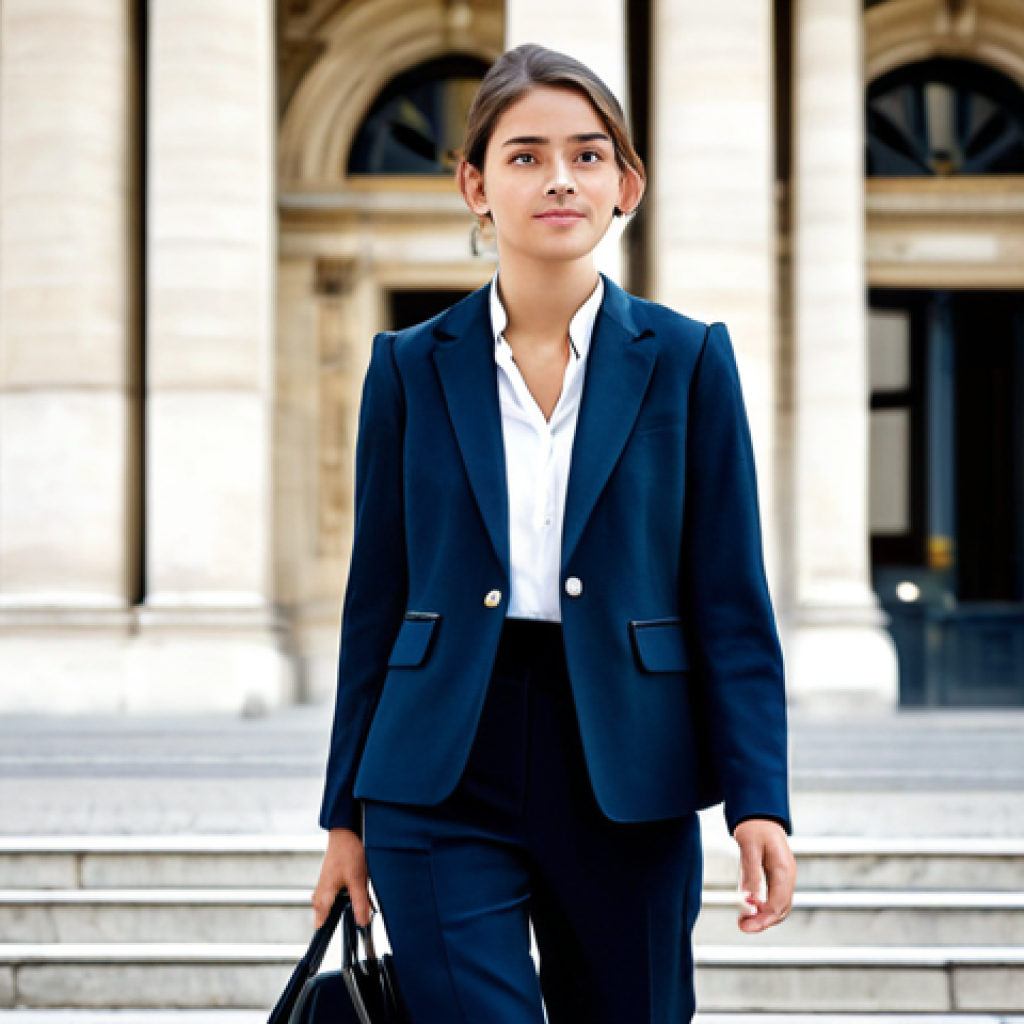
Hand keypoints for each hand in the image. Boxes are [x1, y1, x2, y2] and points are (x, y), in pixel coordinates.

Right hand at [312, 828, 371, 927]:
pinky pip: (332, 900)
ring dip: (341, 912)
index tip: (338, 946)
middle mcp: (319, 896)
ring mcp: (323, 889)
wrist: (344, 833)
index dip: (329, 937)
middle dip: (339, 924)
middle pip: (326, 919)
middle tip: (353, 926)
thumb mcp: (358, 880)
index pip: (321, 927)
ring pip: (329, 909)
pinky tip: (353, 898)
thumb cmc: (348, 853)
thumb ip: (360, 903)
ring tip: (355, 910)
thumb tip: (362, 924)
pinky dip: (341, 902)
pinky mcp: (328, 883)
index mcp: (323, 898)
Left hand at [733, 818, 795, 932]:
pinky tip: (750, 909)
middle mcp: (788, 876)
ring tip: (745, 922)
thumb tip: (749, 901)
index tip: (745, 927)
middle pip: (781, 909)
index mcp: (783, 869)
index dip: (763, 919)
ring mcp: (785, 877)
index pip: (777, 903)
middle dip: (763, 922)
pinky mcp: (778, 876)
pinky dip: (765, 908)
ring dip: (765, 917)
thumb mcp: (749, 848)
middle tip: (743, 928)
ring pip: (780, 906)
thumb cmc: (754, 827)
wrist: (760, 814)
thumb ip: (751, 874)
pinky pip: (775, 898)